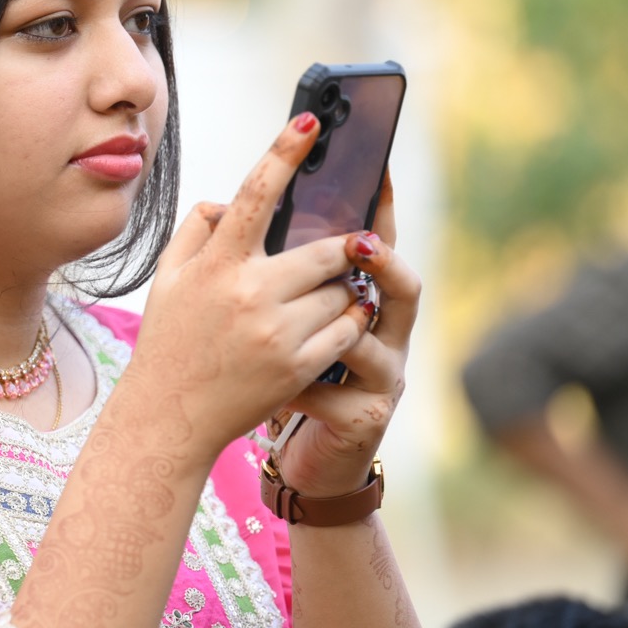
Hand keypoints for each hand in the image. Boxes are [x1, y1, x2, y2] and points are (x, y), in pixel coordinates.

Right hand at [126, 114, 373, 457]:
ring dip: (342, 289)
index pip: (253, 194)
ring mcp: (277, 332)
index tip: (308, 121)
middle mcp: (249, 294)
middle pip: (326, 250)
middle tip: (345, 246)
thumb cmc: (169, 342)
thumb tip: (225, 201)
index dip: (283, 153)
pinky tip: (333, 323)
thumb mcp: (168, 280)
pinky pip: (347, 329)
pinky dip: (349, 321)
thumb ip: (195, 231)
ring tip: (324, 296)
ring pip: (340, 291)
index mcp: (216, 265)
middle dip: (343, 246)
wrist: (169, 416)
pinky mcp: (299, 366)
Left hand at [275, 171, 420, 497]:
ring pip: (369, 340)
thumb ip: (267, 266)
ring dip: (334, 332)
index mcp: (360, 302)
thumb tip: (228, 205)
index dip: (383, 213)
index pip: (377, 249)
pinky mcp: (365, 417)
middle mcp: (384, 334)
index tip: (377, 173)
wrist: (304, 455)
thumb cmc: (288, 377)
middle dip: (378, 263)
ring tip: (294, 328)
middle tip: (355, 244)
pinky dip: (303, 390)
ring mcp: (382, 377)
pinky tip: (278, 393)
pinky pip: (336, 395)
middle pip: (399, 286)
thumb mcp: (282, 318)